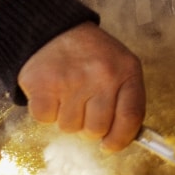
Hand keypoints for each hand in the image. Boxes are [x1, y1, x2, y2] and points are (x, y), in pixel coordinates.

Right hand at [17, 22, 145, 151]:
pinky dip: (46, 111)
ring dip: (66, 116)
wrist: (54, 30)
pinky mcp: (43, 84)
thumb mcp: (118, 67)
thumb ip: (125, 100)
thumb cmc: (90, 55)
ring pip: (69, 128)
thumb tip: (119, 141)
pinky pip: (45, 120)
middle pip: (97, 130)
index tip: (110, 144)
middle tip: (83, 103)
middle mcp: (103, 75)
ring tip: (67, 90)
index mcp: (127, 70)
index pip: (131, 117)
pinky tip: (51, 90)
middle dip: (88, 125)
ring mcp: (73, 79)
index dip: (120, 139)